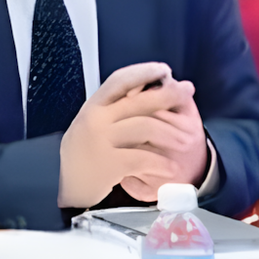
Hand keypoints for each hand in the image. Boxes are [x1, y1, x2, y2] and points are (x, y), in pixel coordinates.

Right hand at [58, 63, 206, 206]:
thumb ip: (113, 109)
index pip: (118, 80)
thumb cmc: (86, 154)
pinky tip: (171, 168)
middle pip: (138, 101)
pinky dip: (162, 163)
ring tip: (186, 140)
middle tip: (187, 93)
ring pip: (145, 128)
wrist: (71, 188)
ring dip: (171, 133)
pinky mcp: (109, 164)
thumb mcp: (92, 124)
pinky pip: (144, 158)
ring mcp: (101, 141)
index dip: (143, 71)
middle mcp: (94, 119)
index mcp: (92, 106)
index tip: (165, 70)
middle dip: (168, 95)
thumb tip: (146, 90)